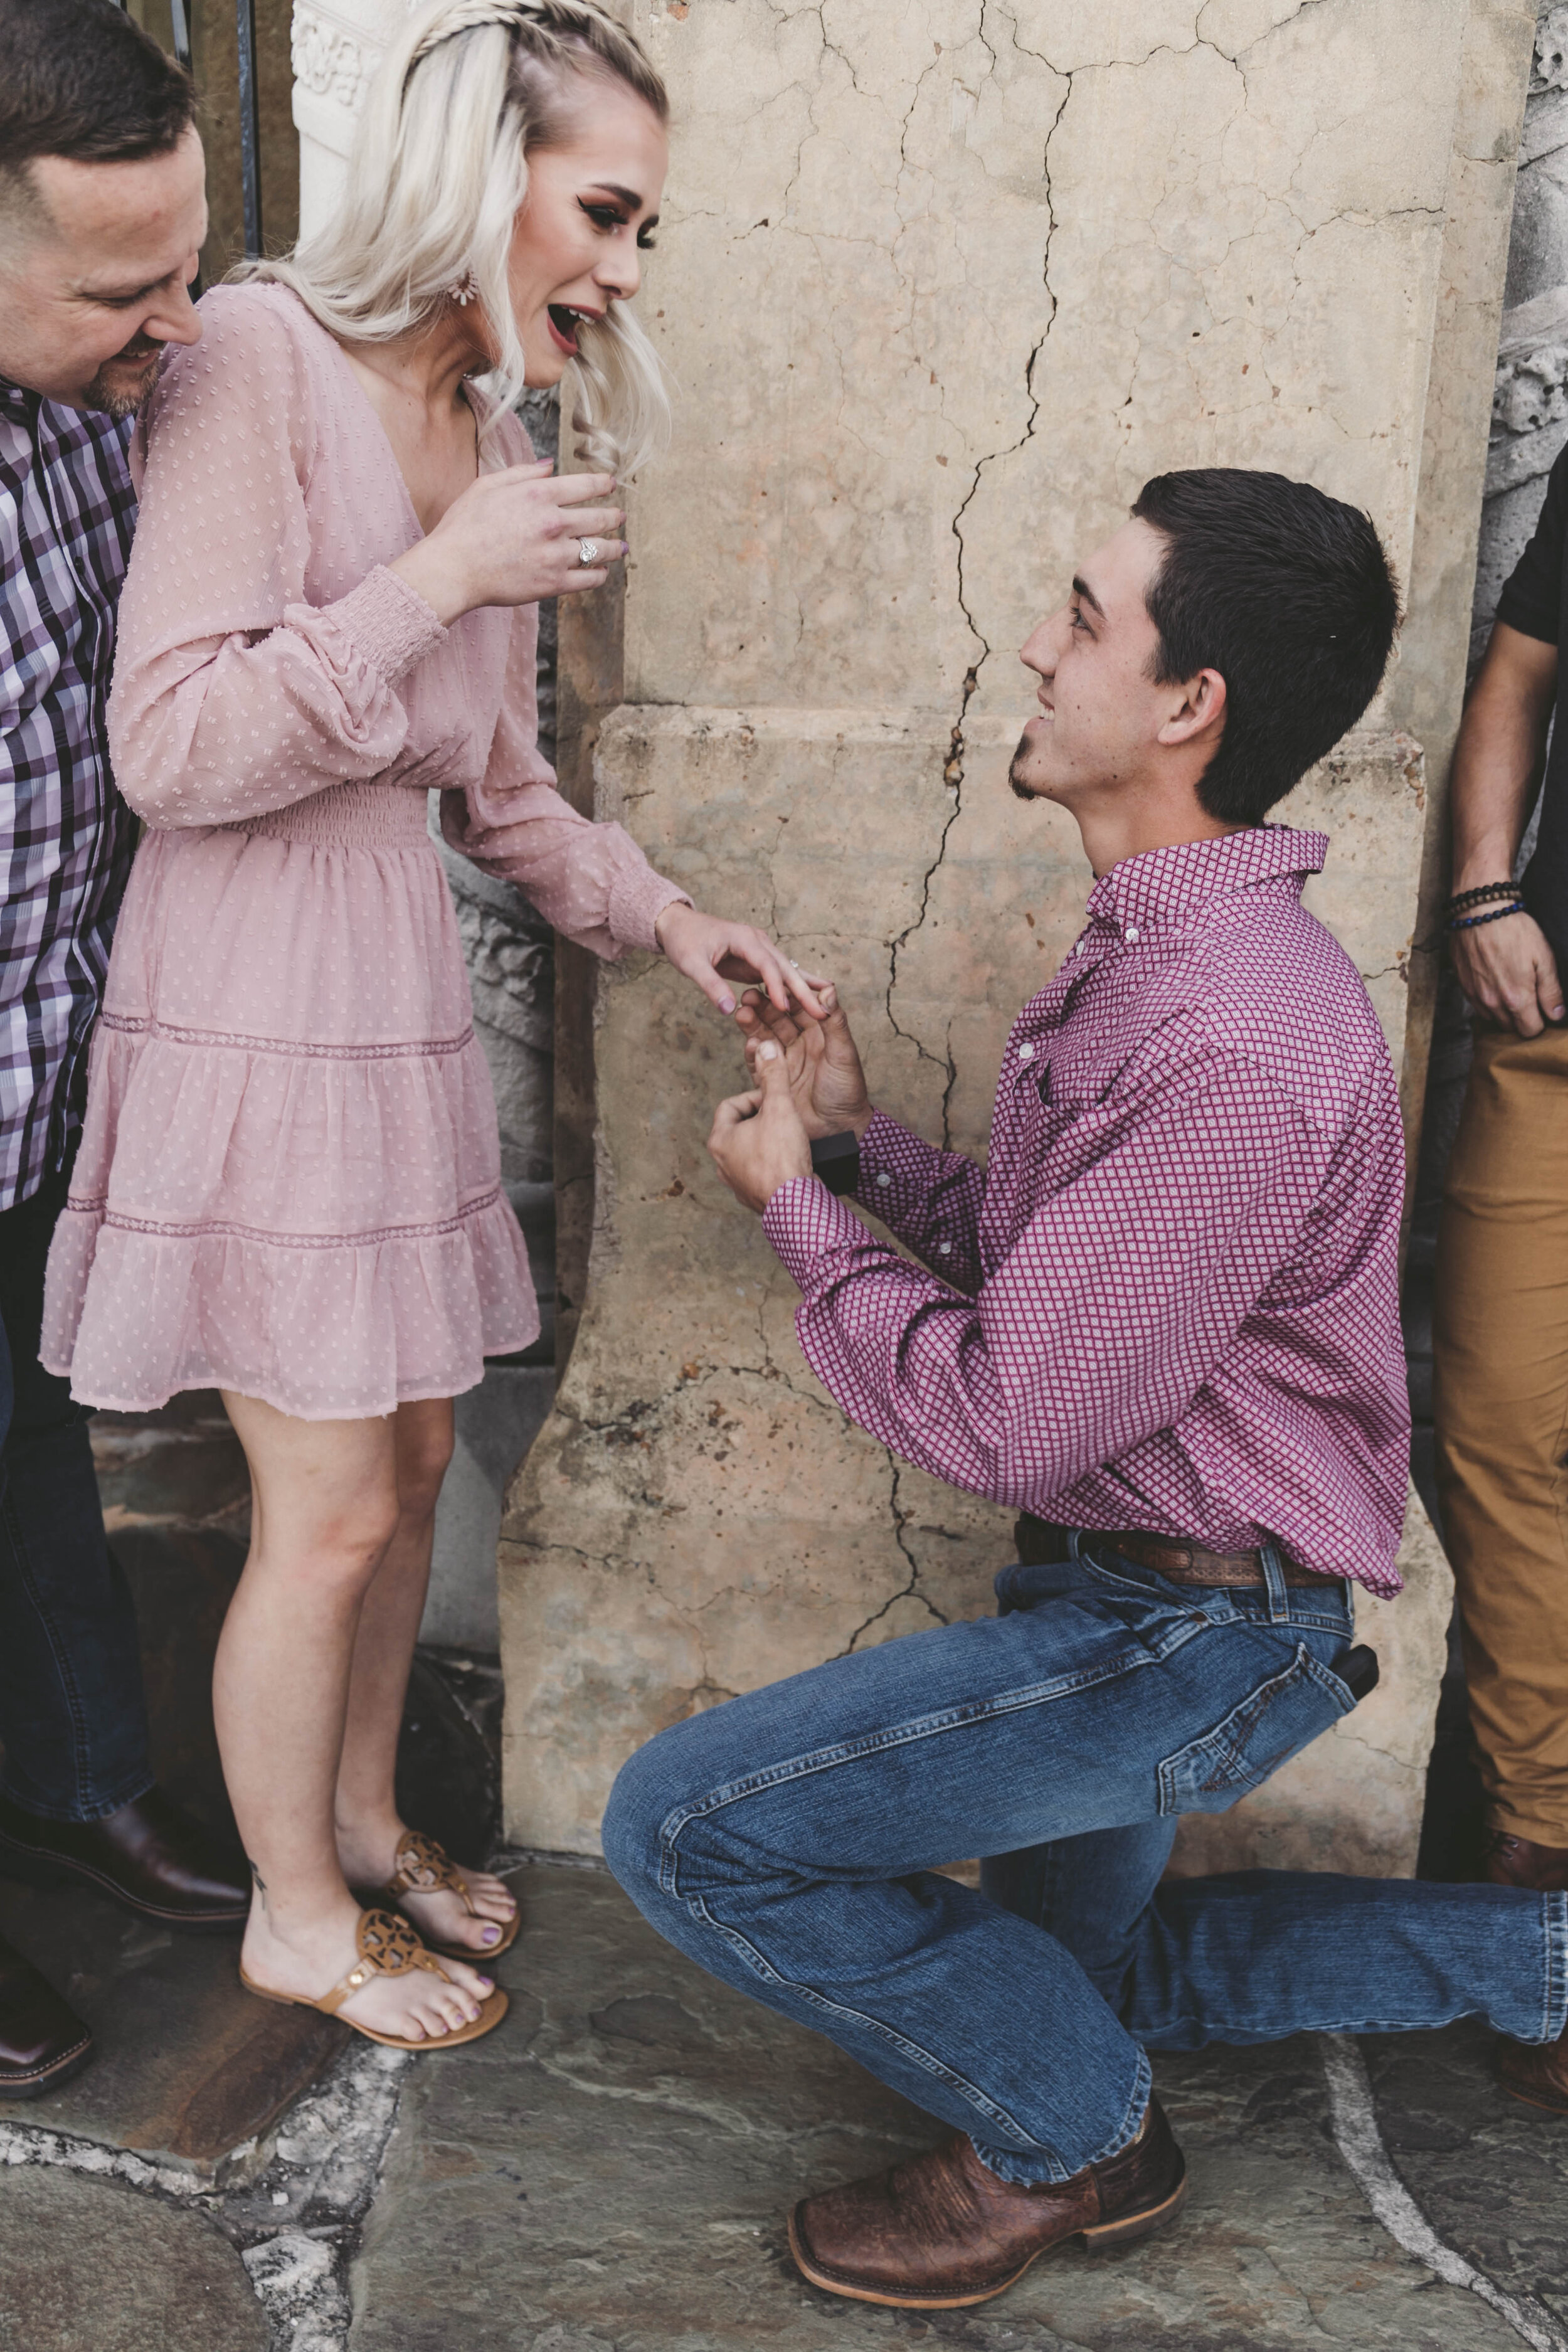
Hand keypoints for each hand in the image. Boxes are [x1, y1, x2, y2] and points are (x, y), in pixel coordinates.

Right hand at [392, 460, 624, 623]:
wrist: (454, 569)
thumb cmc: (464, 526)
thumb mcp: (487, 486)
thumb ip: (522, 473)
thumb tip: (550, 466)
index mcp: (538, 495)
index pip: (585, 485)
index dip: (603, 484)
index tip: (611, 484)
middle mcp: (554, 523)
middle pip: (599, 518)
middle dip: (613, 516)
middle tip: (619, 517)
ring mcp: (557, 555)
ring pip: (600, 550)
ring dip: (614, 547)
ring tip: (620, 547)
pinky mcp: (554, 583)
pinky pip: (589, 578)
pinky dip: (600, 574)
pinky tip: (602, 571)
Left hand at [654, 901, 828, 1019]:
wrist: (680, 926)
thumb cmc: (684, 941)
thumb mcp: (691, 964)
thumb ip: (710, 985)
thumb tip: (728, 1009)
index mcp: (745, 938)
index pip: (767, 964)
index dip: (776, 986)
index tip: (785, 1008)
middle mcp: (758, 941)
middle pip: (785, 968)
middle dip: (804, 991)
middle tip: (821, 1013)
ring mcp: (760, 950)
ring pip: (787, 971)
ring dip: (805, 991)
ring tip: (825, 1009)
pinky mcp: (757, 960)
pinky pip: (779, 975)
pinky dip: (795, 987)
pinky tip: (812, 998)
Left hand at [707, 1041, 812, 1213]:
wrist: (795, 1205)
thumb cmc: (782, 1158)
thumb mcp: (779, 1108)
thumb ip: (773, 1076)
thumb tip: (766, 1048)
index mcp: (720, 1140)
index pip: (730, 1105)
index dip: (755, 1097)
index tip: (774, 1100)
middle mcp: (722, 1164)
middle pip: (740, 1129)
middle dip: (762, 1120)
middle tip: (783, 1119)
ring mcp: (736, 1183)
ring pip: (750, 1152)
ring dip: (768, 1142)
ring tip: (788, 1140)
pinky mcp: (753, 1198)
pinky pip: (761, 1173)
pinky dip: (774, 1165)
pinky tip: (791, 1163)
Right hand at [736, 984, 872, 1139]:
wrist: (838, 1130)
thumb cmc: (847, 1092)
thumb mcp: (844, 1054)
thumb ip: (835, 1022)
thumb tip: (828, 989)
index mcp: (820, 1033)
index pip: (799, 1007)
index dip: (786, 995)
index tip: (773, 982)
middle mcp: (800, 1044)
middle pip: (777, 1019)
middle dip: (763, 1006)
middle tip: (747, 995)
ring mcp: (785, 1061)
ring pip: (765, 1037)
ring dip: (753, 1025)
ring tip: (741, 1013)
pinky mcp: (772, 1079)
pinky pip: (759, 1062)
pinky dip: (753, 1053)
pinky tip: (749, 1043)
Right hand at [1451, 906, 1564, 1033]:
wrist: (1479, 911)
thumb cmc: (1514, 930)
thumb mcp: (1543, 957)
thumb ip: (1551, 990)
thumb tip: (1556, 1014)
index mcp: (1517, 999)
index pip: (1531, 1030)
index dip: (1541, 1022)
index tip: (1544, 1009)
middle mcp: (1494, 1003)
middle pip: (1511, 1028)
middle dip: (1522, 1019)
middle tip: (1530, 998)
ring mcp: (1476, 996)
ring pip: (1493, 1019)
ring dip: (1504, 1012)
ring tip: (1511, 990)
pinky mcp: (1464, 986)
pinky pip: (1478, 1007)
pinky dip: (1489, 1003)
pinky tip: (1495, 984)